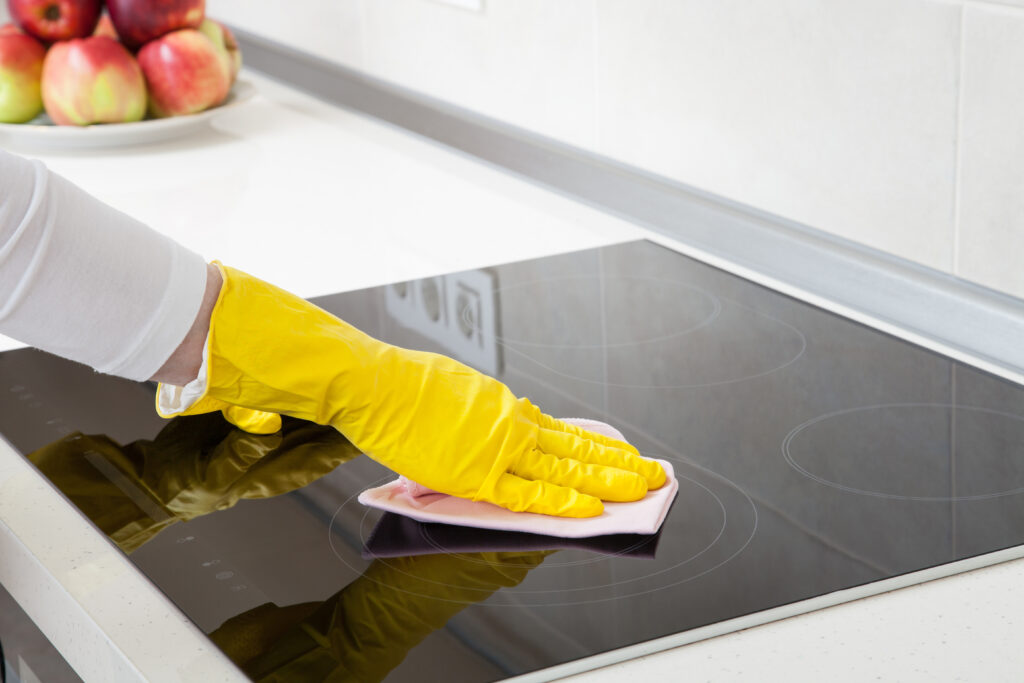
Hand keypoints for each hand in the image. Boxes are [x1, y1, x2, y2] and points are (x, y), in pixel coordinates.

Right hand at [157, 263, 665, 516]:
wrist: (373, 384)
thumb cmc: (402, 386)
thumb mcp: (454, 389)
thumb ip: (481, 409)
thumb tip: (499, 416)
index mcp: (503, 407)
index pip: (560, 432)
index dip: (593, 445)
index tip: (620, 450)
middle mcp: (511, 423)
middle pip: (575, 447)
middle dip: (617, 462)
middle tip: (652, 471)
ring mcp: (498, 448)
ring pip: (566, 468)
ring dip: (607, 479)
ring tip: (641, 489)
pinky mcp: (478, 473)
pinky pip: (529, 493)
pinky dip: (563, 501)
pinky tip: (591, 510)